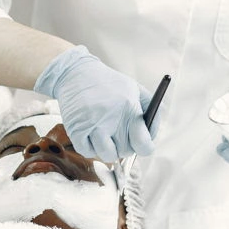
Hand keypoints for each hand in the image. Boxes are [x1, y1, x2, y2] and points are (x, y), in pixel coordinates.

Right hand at [34, 45, 154, 162]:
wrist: (76, 73)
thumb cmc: (110, 83)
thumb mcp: (135, 88)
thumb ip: (152, 111)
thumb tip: (153, 136)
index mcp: (130, 106)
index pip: (143, 144)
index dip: (145, 147)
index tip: (142, 144)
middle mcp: (111, 117)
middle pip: (126, 152)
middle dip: (125, 144)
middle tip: (119, 131)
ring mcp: (92, 124)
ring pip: (107, 156)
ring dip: (108, 148)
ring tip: (105, 133)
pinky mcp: (75, 129)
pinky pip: (87, 152)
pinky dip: (90, 146)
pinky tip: (91, 132)